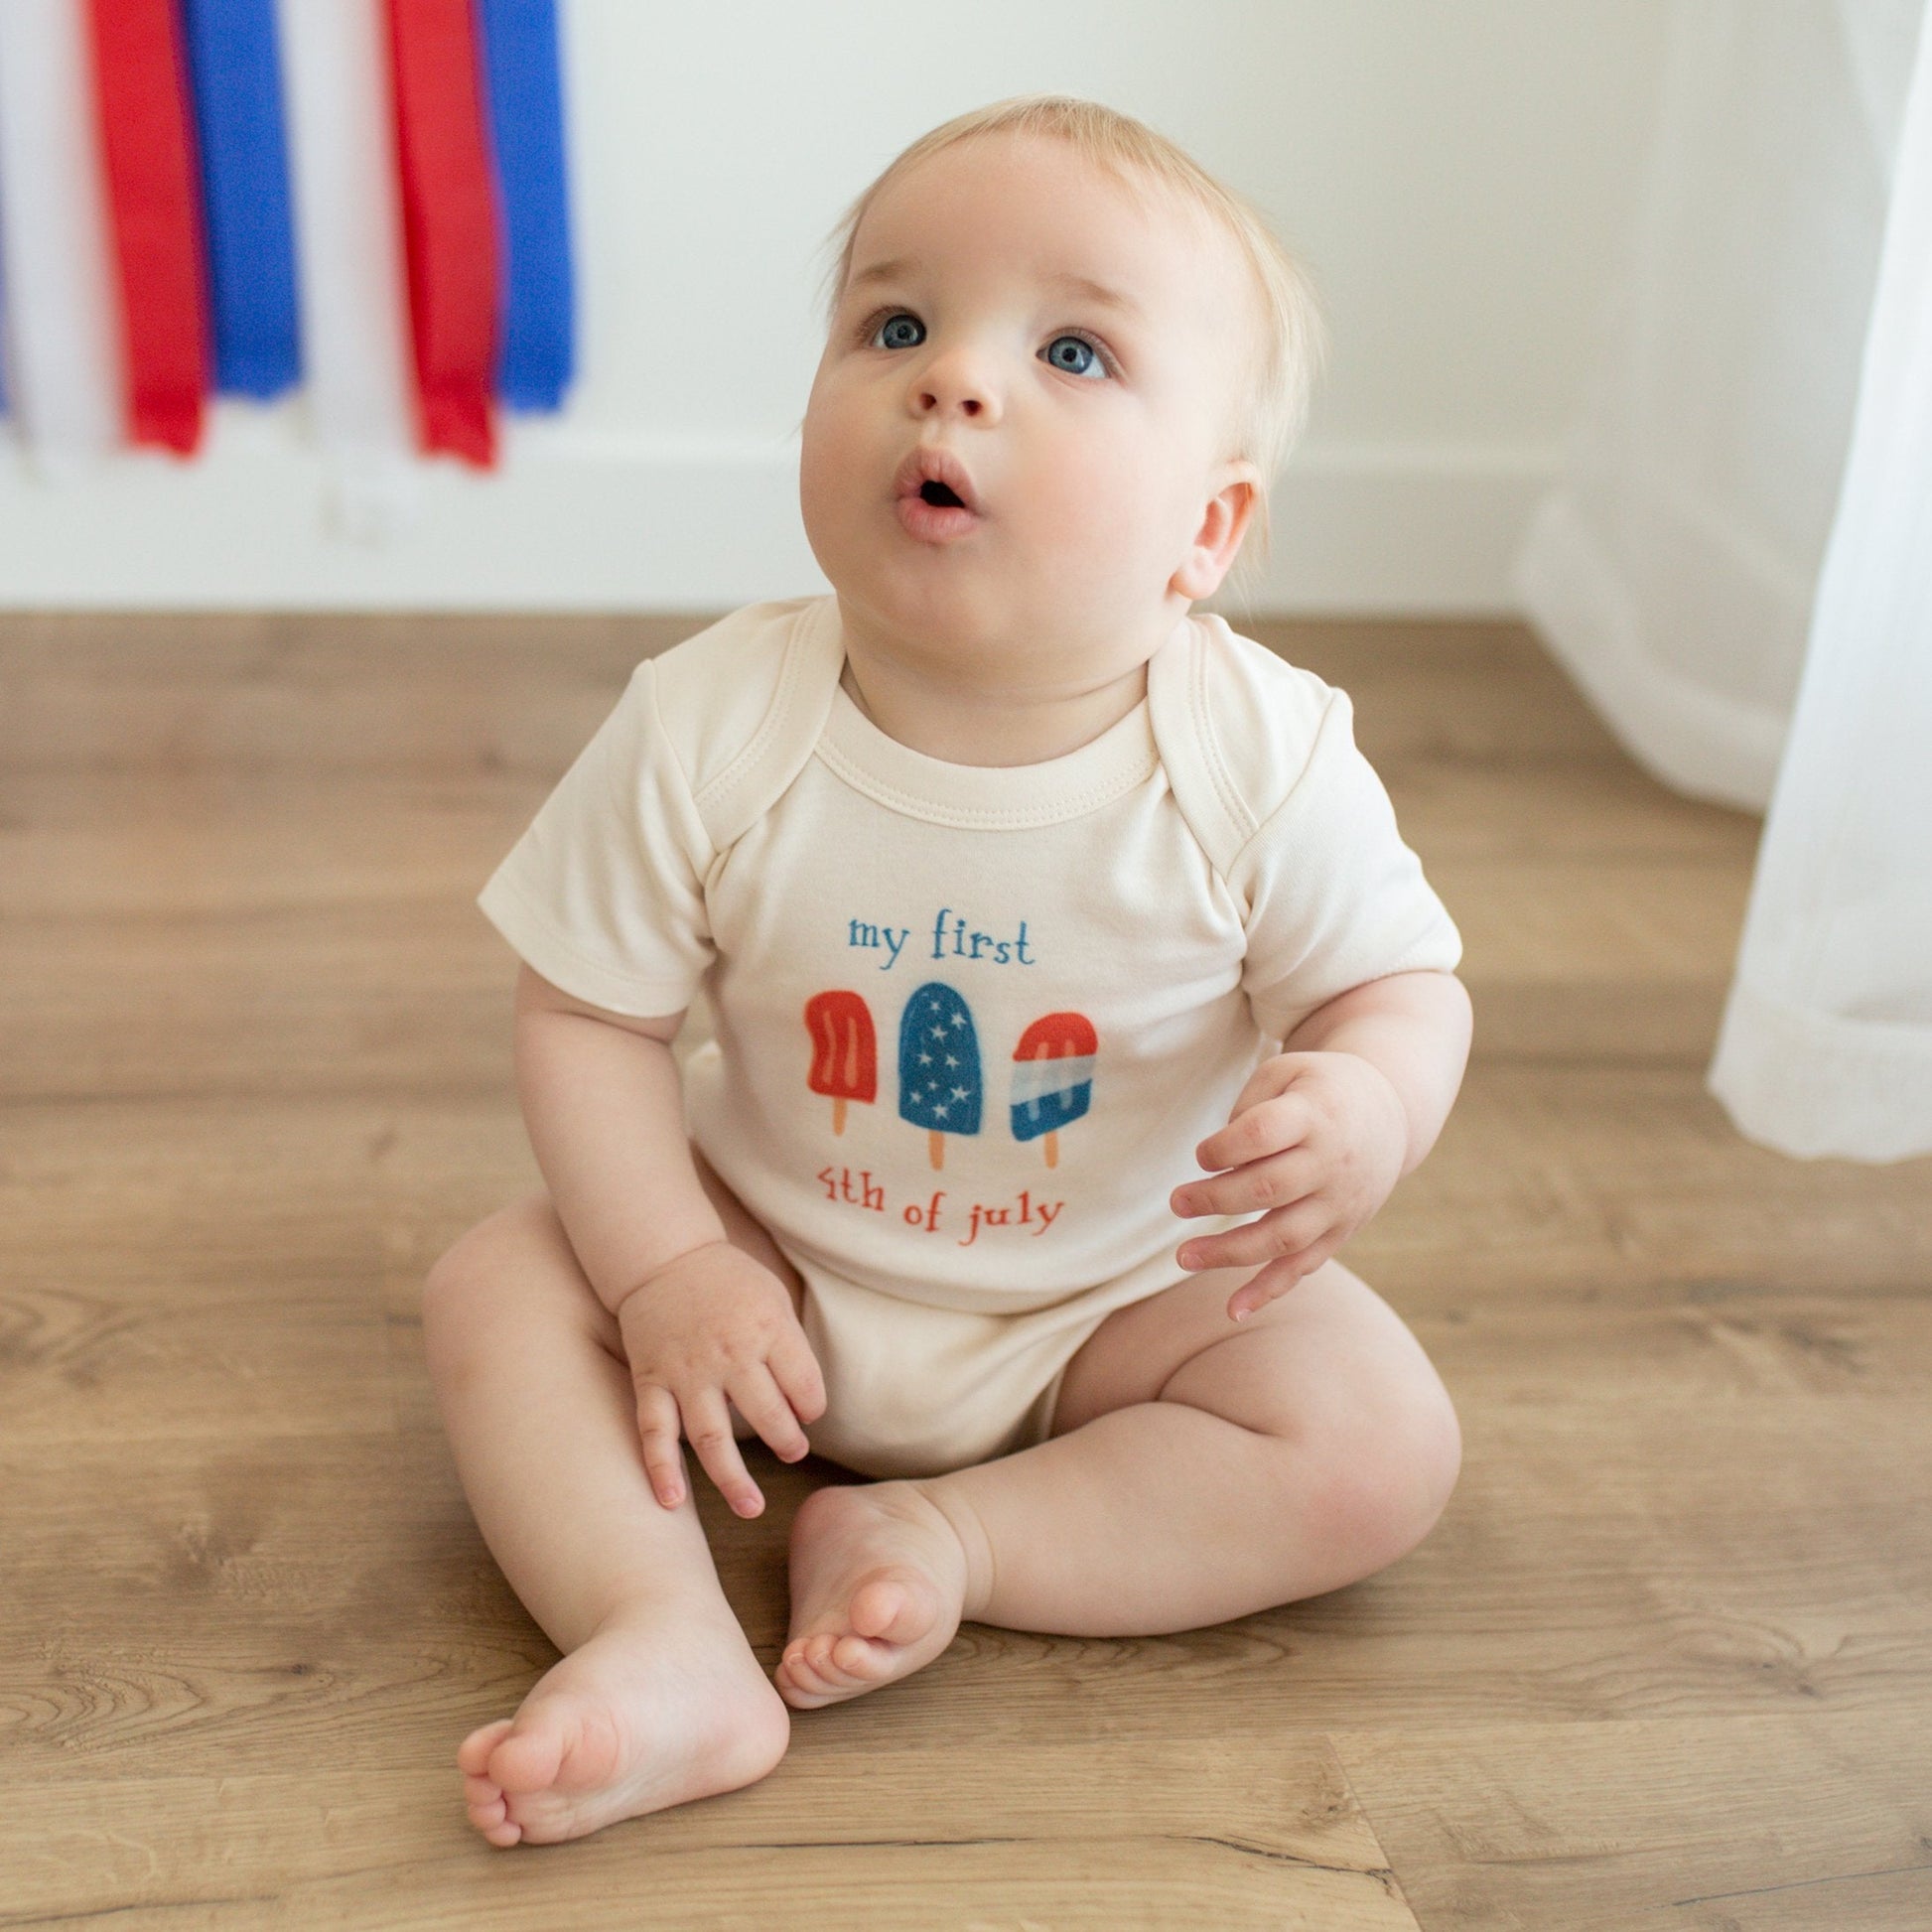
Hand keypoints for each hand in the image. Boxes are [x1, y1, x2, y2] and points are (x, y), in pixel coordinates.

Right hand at [614, 1241, 826, 1517]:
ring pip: (711, 1436)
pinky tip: (671, 1502)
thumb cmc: (728, 1280)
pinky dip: (660, 1468)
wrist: (664, 1255)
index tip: (808, 1412)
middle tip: (794, 1452)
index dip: (812, 1407)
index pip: (805, 1385)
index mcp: (768, 1329)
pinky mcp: (652, 1380)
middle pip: (767, 1415)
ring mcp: (687, 1372)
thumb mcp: (774, 1297)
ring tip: (752, 1507)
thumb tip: (805, 1403)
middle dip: (787, 1442)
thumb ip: (790, 1346)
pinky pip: (655, 1431)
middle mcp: (729, 1354)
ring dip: (732, 1478)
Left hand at [1169, 1050, 1408, 1320]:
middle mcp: (1331, 1162)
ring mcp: (1338, 1203)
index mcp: (1315, 1115)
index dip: (1225, 1147)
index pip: (1264, 1133)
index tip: (1201, 1155)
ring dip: (1229, 1251)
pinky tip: (1232, 1310)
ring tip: (1183, 1257)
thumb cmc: (1320, 1091)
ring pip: (1282, 1236)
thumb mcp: (1288, 1072)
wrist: (1390, 1118)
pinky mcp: (1340, 1232)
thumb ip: (1250, 1107)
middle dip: (1216, 1199)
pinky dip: (1269, 1290)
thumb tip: (1216, 1162)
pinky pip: (1303, 1266)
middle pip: (1269, 1188)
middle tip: (1176, 1202)